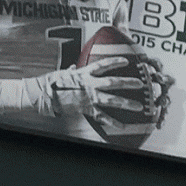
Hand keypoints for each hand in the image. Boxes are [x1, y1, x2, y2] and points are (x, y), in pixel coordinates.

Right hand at [0, 52, 172, 139]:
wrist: (43, 95)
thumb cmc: (52, 83)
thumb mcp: (64, 72)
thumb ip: (74, 69)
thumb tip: (76, 66)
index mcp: (85, 73)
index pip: (103, 65)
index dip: (115, 61)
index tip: (127, 59)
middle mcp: (89, 84)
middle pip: (113, 82)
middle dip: (128, 82)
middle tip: (142, 83)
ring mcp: (89, 97)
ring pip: (111, 100)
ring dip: (127, 103)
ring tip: (140, 107)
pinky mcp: (86, 109)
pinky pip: (102, 117)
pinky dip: (113, 122)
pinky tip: (124, 127)